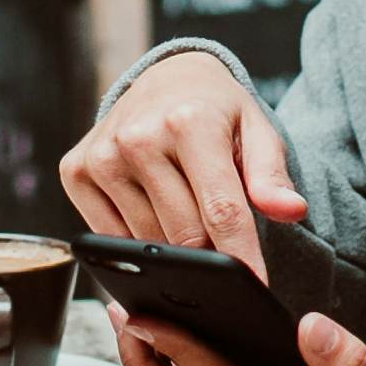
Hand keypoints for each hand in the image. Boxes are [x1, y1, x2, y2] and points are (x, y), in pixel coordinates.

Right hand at [61, 51, 308, 277]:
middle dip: (210, 255)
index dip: (242, 256)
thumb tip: (290, 211)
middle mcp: (138, 137)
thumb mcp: (255, 129)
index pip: (221, 210)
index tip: (257, 288)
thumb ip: (272, 174)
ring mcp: (102, 156)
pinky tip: (152, 219)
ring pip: (147, 243)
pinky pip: (112, 239)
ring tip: (187, 223)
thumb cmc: (215, 111)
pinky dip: (136, 244)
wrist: (164, 78)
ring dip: (173, 249)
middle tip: (225, 255)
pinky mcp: (75, 171)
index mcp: (190, 122)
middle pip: (184, 234)